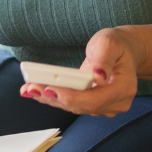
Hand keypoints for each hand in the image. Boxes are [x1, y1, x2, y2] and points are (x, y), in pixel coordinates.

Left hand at [18, 28, 142, 117]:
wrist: (122, 51)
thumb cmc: (117, 45)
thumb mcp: (109, 44)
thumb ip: (103, 60)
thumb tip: (98, 77)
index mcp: (123, 88)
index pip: (95, 100)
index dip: (71, 97)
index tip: (50, 90)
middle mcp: (116, 103)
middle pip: (81, 106)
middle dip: (54, 97)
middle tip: (30, 88)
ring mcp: (105, 106)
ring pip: (74, 106)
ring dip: (50, 98)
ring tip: (28, 88)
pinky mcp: (93, 105)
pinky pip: (72, 103)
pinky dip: (54, 96)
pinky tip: (36, 90)